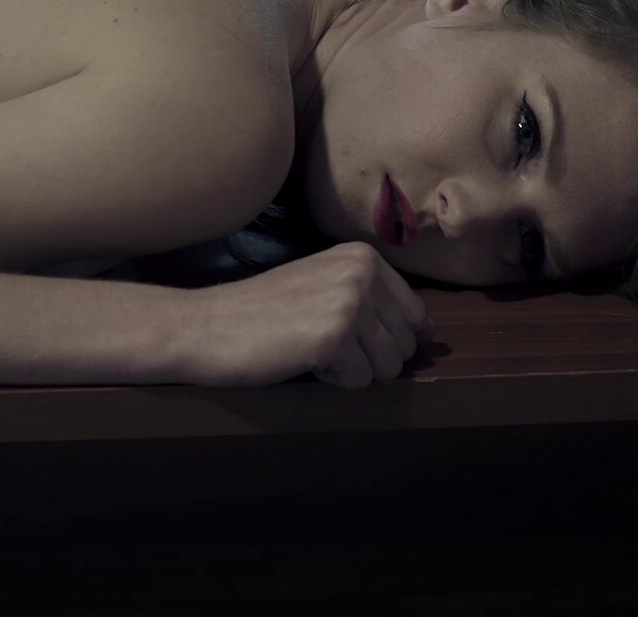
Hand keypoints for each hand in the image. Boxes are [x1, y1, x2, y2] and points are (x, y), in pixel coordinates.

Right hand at [180, 242, 435, 388]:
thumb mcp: (323, 286)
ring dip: (349, 369)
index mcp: (362, 257)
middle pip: (404, 346)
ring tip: (307, 346)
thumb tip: (430, 332)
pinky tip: (299, 356)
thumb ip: (375, 300)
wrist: (207, 325)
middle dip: (366, 357)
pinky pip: (360, 381)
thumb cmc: (263, 313)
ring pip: (387, 368)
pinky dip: (331, 379)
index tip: (341, 333)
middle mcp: (362, 272)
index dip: (382, 339)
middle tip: (316, 338)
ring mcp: (349, 302)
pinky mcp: (334, 335)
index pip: (415, 316)